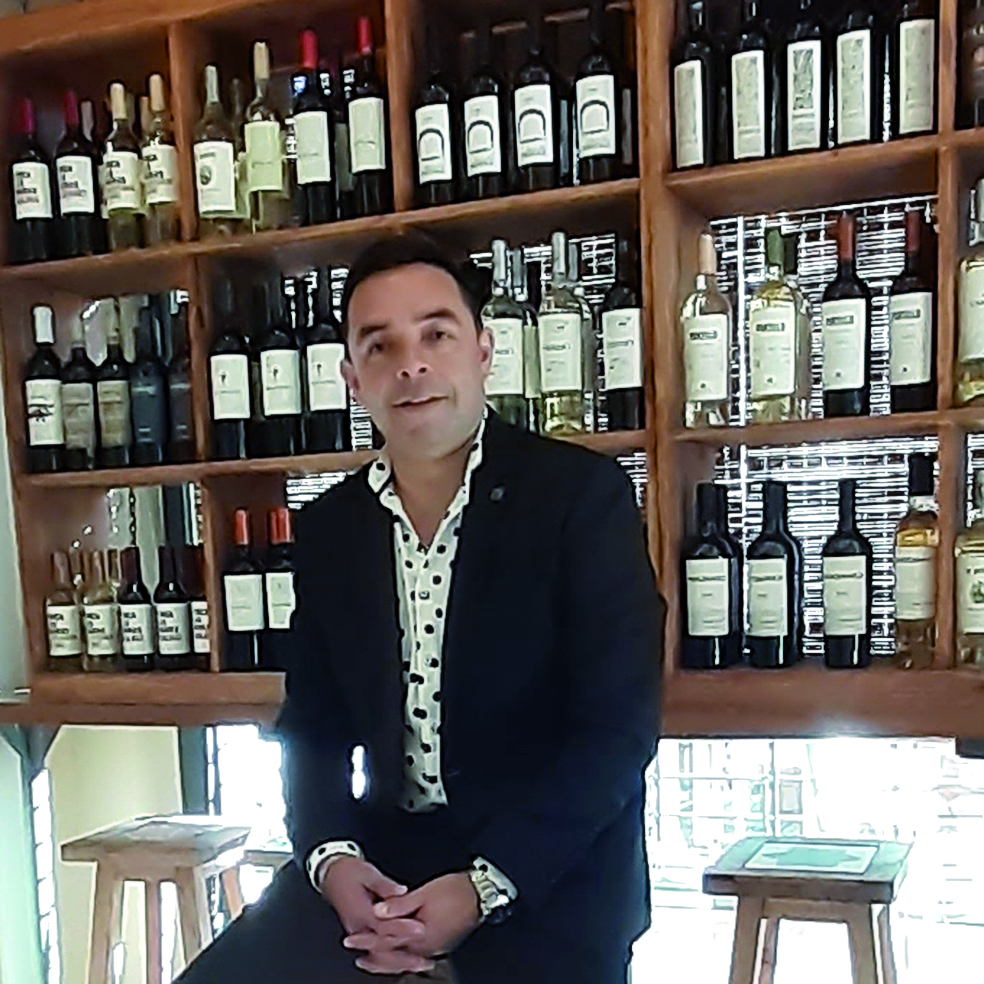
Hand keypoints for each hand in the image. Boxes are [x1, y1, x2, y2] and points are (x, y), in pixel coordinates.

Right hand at [322, 857, 434, 974]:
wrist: (331, 875)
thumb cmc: (349, 872)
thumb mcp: (368, 873)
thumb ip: (385, 885)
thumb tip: (401, 891)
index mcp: (360, 911)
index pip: (383, 926)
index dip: (403, 929)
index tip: (421, 929)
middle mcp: (357, 927)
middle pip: (381, 948)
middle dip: (403, 955)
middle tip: (424, 958)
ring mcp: (358, 933)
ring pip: (378, 955)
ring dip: (398, 961)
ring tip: (419, 964)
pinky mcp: (361, 934)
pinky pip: (375, 952)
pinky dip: (390, 959)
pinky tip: (404, 962)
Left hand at [347, 872, 481, 962]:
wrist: (481, 894)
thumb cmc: (455, 890)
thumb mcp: (424, 893)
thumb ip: (400, 904)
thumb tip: (378, 911)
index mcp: (420, 934)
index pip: (387, 941)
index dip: (367, 940)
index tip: (351, 939)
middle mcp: (426, 946)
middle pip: (394, 956)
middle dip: (373, 955)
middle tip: (355, 953)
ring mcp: (433, 947)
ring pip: (403, 958)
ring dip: (385, 958)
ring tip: (369, 958)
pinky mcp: (438, 943)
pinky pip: (414, 954)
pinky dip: (400, 955)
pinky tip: (395, 952)